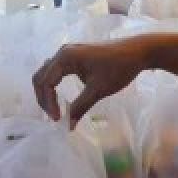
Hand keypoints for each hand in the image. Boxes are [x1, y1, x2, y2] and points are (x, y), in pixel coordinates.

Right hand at [32, 37, 150, 126]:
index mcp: (65, 58)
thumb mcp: (98, 90)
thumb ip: (80, 107)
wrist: (137, 52)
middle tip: (54, 116)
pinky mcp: (74, 55)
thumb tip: (68, 126)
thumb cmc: (119, 68)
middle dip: (43, 98)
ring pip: (46, 73)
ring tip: (55, 109)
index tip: (58, 119)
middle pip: (40, 76)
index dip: (48, 103)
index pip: (45, 82)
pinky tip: (61, 97)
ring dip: (47, 92)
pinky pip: (55, 71)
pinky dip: (53, 85)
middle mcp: (61, 53)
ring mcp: (67, 53)